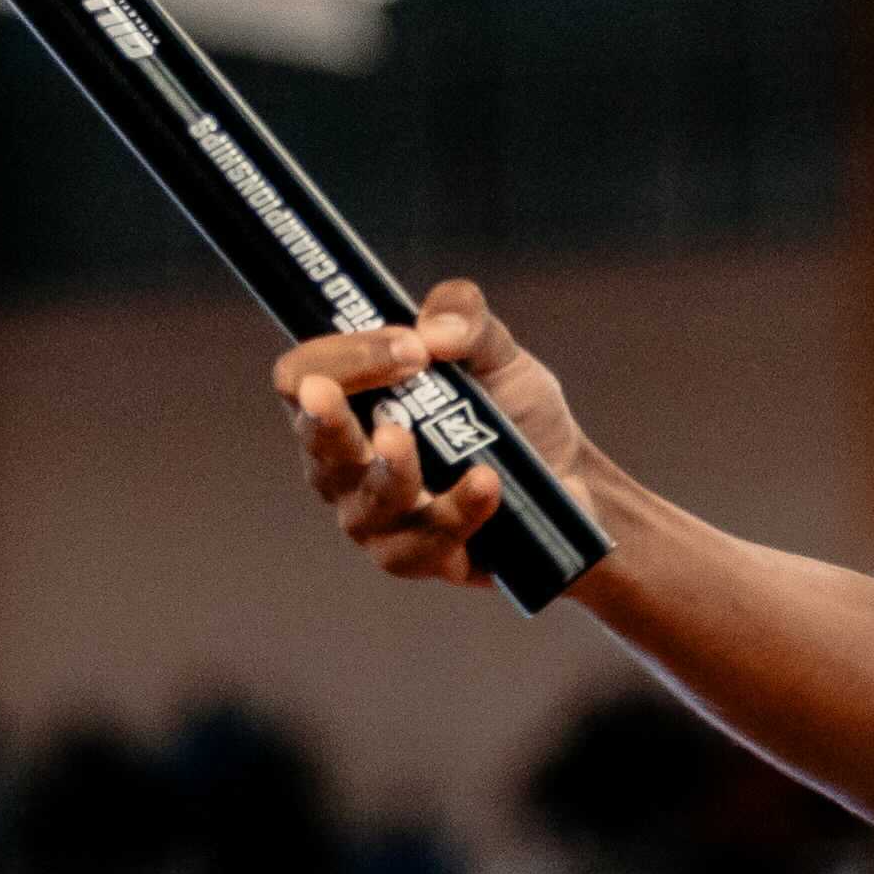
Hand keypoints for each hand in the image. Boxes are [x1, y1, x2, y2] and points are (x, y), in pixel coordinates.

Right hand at [274, 280, 598, 585]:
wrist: (570, 476)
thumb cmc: (513, 410)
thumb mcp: (496, 349)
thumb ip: (464, 315)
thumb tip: (431, 330)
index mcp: (349, 401)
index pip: (303, 376)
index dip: (342, 358)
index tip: (409, 347)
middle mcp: (345, 461)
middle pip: (315, 443)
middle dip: (326, 422)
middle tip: (332, 397)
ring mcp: (375, 516)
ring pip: (365, 502)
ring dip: (390, 472)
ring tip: (409, 441)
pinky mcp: (417, 558)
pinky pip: (419, 545)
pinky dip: (454, 512)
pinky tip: (486, 483)